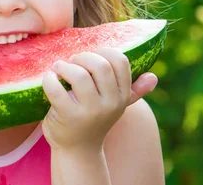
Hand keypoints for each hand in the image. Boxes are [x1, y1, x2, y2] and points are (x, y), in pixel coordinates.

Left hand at [41, 47, 157, 150]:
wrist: (77, 150)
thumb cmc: (93, 122)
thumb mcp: (116, 107)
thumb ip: (134, 91)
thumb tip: (153, 77)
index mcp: (122, 96)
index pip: (120, 61)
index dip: (103, 52)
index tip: (90, 57)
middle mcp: (110, 104)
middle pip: (100, 65)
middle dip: (82, 57)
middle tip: (71, 62)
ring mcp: (90, 111)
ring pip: (79, 75)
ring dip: (64, 66)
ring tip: (58, 68)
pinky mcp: (68, 116)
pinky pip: (56, 88)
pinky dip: (49, 78)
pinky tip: (49, 78)